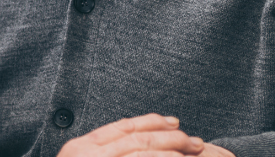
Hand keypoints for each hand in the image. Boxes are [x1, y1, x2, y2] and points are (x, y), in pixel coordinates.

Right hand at [57, 113, 234, 156]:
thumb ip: (101, 154)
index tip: (175, 122)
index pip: (122, 126)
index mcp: (80, 148)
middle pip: (136, 138)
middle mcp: (85, 155)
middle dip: (170, 137)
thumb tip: (136, 146)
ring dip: (172, 152)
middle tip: (195, 142)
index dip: (151, 121)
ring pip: (141, 152)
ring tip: (193, 153)